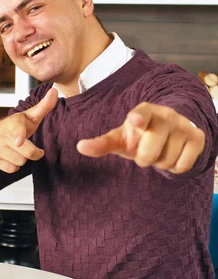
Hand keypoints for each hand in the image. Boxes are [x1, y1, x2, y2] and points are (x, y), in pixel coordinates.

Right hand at [0, 88, 58, 172]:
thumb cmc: (15, 126)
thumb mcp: (29, 116)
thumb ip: (44, 106)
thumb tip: (55, 91)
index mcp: (13, 122)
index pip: (17, 129)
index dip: (19, 135)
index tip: (19, 141)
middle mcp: (2, 135)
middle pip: (26, 153)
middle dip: (34, 153)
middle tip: (34, 149)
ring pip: (20, 162)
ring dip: (23, 159)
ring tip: (18, 150)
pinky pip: (12, 170)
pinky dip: (14, 166)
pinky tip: (11, 157)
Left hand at [76, 102, 205, 173]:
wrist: (172, 131)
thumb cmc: (140, 135)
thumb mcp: (121, 138)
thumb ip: (102, 143)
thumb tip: (79, 147)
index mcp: (143, 111)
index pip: (141, 114)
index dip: (138, 118)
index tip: (135, 119)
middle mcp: (165, 115)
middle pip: (150, 152)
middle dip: (144, 158)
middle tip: (146, 150)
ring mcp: (183, 126)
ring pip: (167, 160)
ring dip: (161, 162)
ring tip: (160, 150)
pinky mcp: (197, 138)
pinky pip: (182, 165)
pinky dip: (175, 167)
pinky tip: (173, 155)